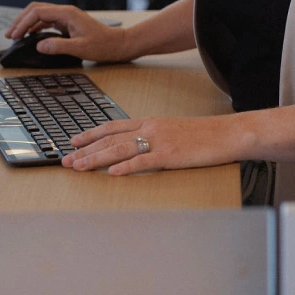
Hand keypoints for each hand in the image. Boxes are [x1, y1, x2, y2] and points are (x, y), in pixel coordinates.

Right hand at [4, 3, 134, 62]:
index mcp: (67, 14)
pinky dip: (36, 27)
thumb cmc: (104, 45)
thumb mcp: (81, 48)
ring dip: (27, 23)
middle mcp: (66, 12)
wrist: (119, 44)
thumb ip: (59, 46)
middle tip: (9, 34)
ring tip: (15, 36)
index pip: (38, 11)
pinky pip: (47, 22)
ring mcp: (67, 17)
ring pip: (41, 15)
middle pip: (36, 9)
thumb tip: (39, 45)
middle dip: (21, 20)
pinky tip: (30, 36)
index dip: (23, 23)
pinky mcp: (68, 24)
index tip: (14, 36)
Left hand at [63, 114, 238, 174]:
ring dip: (96, 159)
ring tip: (78, 166)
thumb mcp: (173, 129)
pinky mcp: (171, 156)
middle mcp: (151, 128)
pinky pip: (144, 162)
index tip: (73, 141)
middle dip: (85, 149)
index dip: (91, 134)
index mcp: (151, 121)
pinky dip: (126, 168)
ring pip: (120, 149)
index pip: (113, 126)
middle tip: (66, 160)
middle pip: (111, 138)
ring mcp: (160, 141)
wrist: (228, 133)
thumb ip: (152, 135)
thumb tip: (133, 146)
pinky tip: (113, 174)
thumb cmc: (203, 134)